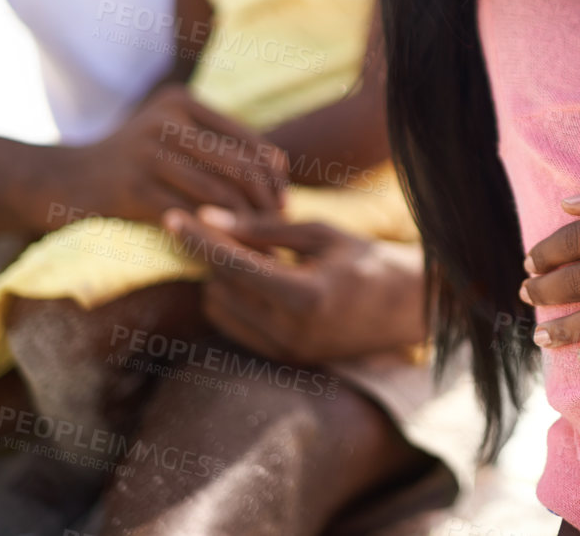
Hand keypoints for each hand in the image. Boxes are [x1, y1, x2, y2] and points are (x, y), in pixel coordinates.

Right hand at [35, 85, 287, 228]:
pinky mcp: (131, 189)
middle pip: (242, 166)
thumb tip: (281, 167)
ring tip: (255, 247)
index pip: (251, 141)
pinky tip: (219, 254)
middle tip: (275, 230)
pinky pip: (188, 217)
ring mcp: (147, 152)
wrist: (57, 179)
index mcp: (183, 102)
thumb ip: (218, 146)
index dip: (274, 177)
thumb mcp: (171, 138)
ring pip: (220, 194)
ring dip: (243, 226)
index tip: (282, 204)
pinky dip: (210, 237)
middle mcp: (167, 120)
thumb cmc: (129, 163)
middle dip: (266, 203)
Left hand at [161, 207, 427, 363]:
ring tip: (246, 257)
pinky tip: (252, 281)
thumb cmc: (367, 260)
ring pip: (219, 311)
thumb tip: (208, 217)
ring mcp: (286, 352)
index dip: (198, 238)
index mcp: (304, 296)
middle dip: (212, 257)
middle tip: (223, 230)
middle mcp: (291, 332)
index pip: (232, 264)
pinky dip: (233, 302)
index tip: (172, 217)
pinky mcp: (284, 361)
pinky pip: (235, 329)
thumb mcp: (321, 233)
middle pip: (219, 288)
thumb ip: (263, 228)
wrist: (407, 308)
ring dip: (219, 281)